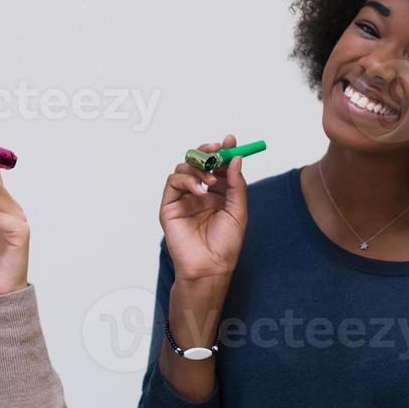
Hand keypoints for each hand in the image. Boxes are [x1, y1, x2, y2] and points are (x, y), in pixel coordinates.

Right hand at [160, 134, 248, 283]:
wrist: (210, 266)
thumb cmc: (225, 244)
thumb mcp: (238, 210)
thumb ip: (237, 184)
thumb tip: (236, 159)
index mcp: (218, 194)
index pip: (218, 166)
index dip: (224, 152)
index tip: (231, 140)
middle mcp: (200, 193)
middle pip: (199, 162)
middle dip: (208, 152)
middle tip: (217, 149)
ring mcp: (184, 199)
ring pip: (184, 167)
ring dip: (199, 167)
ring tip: (211, 181)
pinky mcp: (170, 206)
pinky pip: (173, 181)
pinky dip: (186, 180)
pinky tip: (199, 191)